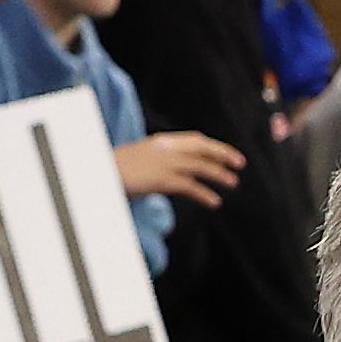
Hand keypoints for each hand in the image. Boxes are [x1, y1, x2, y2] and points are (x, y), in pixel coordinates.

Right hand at [114, 129, 244, 203]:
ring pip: (200, 166)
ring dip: (219, 174)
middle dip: (223, 154)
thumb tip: (180, 176)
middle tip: (240, 164)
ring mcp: (164, 163)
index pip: (195, 139)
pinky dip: (204, 194)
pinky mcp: (161, 179)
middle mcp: (166, 149)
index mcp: (161, 142)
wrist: (100, 172)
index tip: (228, 153)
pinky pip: (189, 186)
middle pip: (202, 148)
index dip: (214, 146)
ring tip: (233, 183)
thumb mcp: (143, 160)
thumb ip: (162, 164)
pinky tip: (215, 202)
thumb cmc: (116, 169)